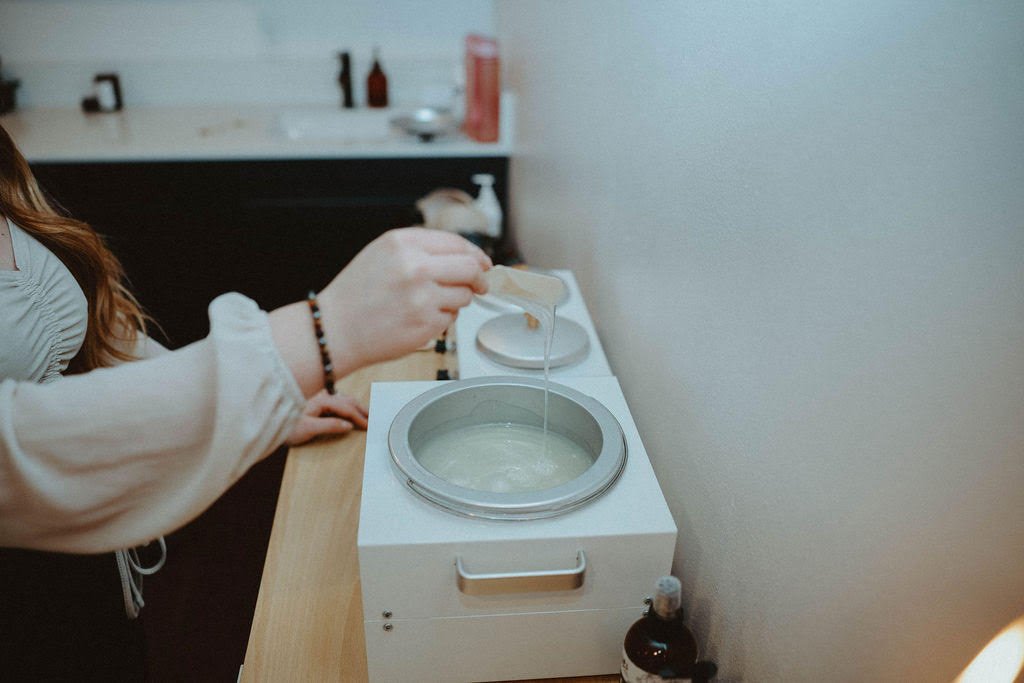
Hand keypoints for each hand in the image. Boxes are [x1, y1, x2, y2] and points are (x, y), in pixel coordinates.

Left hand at [285, 390, 368, 445]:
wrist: (264, 418)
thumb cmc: (285, 425)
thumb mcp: (308, 429)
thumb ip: (330, 426)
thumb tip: (349, 426)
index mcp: (321, 400)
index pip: (346, 407)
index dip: (358, 417)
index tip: (368, 425)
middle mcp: (320, 395)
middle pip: (346, 400)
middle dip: (360, 408)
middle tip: (373, 417)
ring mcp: (316, 396)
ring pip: (341, 398)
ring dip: (354, 406)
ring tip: (364, 413)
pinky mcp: (312, 400)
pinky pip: (334, 400)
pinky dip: (345, 404)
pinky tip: (346, 408)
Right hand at [318, 228, 490, 372]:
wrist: (333, 330)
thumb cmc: (355, 295)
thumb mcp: (382, 254)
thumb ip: (420, 249)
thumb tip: (464, 256)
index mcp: (402, 243)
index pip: (456, 243)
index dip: (475, 254)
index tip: (482, 263)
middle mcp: (415, 266)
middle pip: (470, 267)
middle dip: (480, 278)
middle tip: (480, 285)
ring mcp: (422, 296)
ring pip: (464, 295)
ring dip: (456, 300)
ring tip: (428, 304)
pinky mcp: (426, 323)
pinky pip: (451, 318)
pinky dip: (441, 319)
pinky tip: (418, 319)